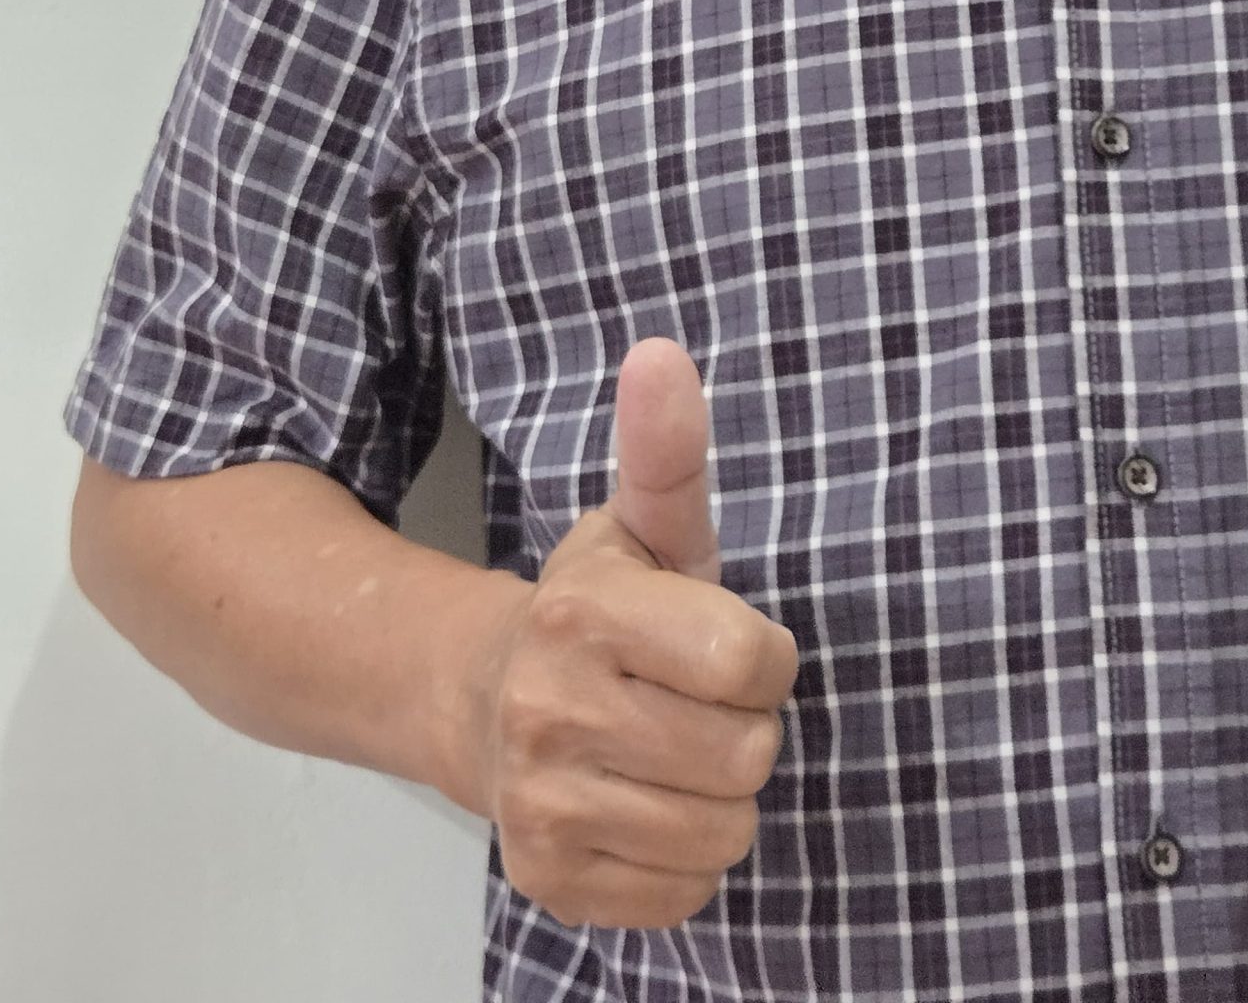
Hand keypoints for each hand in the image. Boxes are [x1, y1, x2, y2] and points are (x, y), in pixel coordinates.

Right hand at [468, 339, 799, 931]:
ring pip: (724, 831)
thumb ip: (667, 450)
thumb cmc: (604, 608)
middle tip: (695, 703)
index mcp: (584, 614)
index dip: (761, 654)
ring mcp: (541, 806)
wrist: (486, 701)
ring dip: (719, 797)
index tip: (724, 644)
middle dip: (743, 728)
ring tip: (673, 755)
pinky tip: (647, 808)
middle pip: (746, 754)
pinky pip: (686, 895)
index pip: (752, 659)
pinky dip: (686, 861)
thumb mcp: (643, 525)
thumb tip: (662, 352)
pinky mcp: (548, 882)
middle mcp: (548, 711)